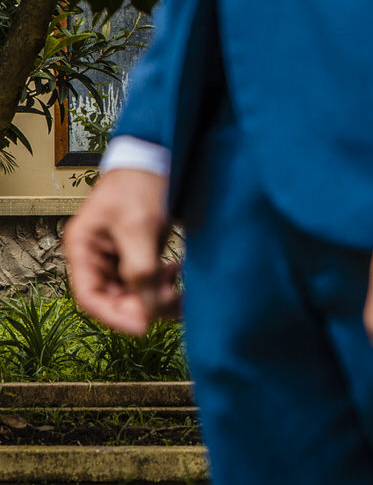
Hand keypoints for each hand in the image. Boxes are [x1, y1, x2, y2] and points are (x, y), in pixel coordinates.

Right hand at [62, 169, 179, 334]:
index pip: (90, 297)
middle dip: (144, 305)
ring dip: (158, 295)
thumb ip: (140, 270)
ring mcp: (118, 257)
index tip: (144, 326)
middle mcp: (97, 257)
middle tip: (173, 299)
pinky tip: (178, 270)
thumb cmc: (140, 185)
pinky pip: (149, 281)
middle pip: (115, 299)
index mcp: (83, 248)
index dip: (114, 316)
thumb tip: (146, 311)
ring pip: (135, 294)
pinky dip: (165, 283)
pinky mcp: (140, 254)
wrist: (159, 157)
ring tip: (178, 280)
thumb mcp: (139, 227)